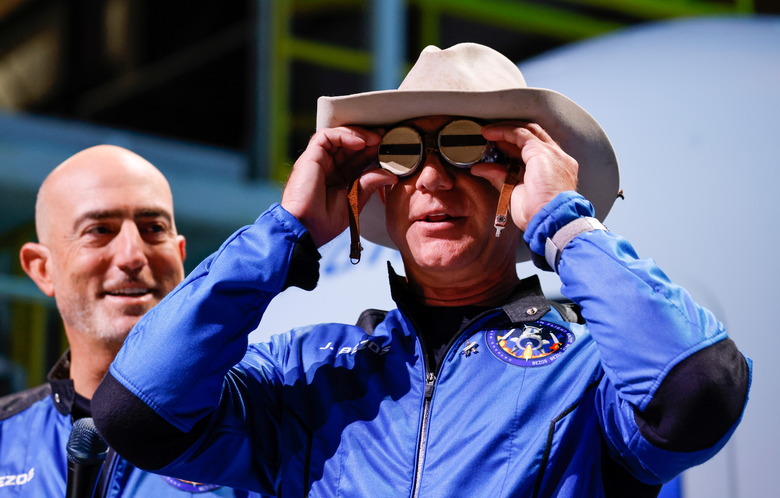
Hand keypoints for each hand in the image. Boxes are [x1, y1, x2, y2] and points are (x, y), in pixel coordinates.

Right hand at [281, 126, 396, 246]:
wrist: (305, 228)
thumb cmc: (324, 222)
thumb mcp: (354, 201)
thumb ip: (370, 184)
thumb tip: (391, 175)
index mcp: (338, 178)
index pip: (357, 158)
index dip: (372, 152)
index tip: (389, 149)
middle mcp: (328, 167)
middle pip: (348, 144)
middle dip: (369, 139)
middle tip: (386, 138)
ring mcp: (318, 161)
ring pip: (338, 136)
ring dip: (359, 134)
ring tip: (376, 139)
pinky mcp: (310, 157)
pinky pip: (326, 136)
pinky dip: (344, 135)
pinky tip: (360, 142)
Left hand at [471, 122, 577, 230]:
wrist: (552, 221)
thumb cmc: (538, 215)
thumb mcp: (515, 194)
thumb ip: (500, 177)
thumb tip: (480, 169)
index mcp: (555, 170)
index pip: (535, 150)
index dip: (514, 146)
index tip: (497, 146)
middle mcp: (558, 159)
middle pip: (534, 136)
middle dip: (511, 133)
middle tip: (491, 135)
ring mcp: (553, 154)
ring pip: (528, 131)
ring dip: (506, 130)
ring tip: (487, 132)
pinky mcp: (542, 152)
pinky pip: (520, 134)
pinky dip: (503, 131)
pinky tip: (489, 133)